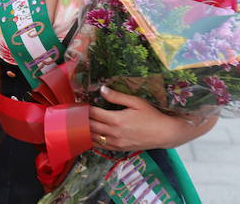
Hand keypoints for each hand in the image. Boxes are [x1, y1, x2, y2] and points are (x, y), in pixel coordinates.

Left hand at [89, 86, 212, 150]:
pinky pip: (101, 146)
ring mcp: (116, 143)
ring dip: (84, 130)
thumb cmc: (152, 116)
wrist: (164, 134)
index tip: (79, 103)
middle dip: (81, 119)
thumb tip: (102, 89)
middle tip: (75, 112)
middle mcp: (114, 133)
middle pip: (90, 126)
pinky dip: (92, 140)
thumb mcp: (136, 102)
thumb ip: (117, 96)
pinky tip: (88, 134)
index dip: (84, 108)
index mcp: (116, 119)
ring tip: (78, 123)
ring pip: (93, 138)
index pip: (93, 113)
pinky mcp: (119, 149)